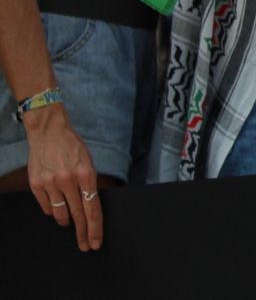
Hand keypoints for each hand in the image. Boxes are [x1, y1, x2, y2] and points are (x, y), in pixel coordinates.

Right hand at [25, 108, 101, 251]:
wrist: (49, 132)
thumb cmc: (72, 147)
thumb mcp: (88, 162)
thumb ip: (89, 184)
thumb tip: (89, 209)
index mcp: (86, 174)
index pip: (93, 209)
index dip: (95, 228)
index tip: (96, 242)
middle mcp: (68, 180)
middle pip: (78, 215)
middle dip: (83, 234)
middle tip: (86, 246)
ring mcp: (51, 183)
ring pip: (61, 214)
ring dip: (67, 221)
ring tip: (70, 221)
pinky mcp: (36, 185)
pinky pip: (47, 207)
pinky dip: (53, 210)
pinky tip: (57, 206)